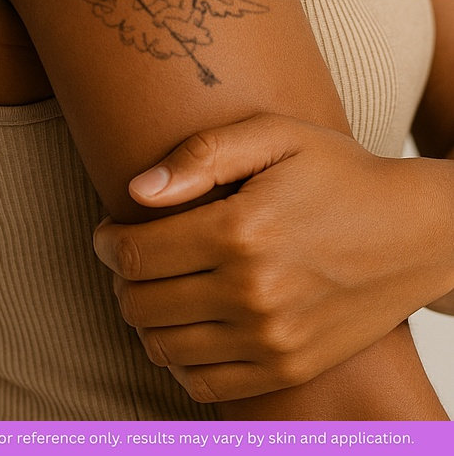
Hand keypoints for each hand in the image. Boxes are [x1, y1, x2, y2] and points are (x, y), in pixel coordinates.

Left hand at [93, 113, 453, 402]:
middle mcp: (252, 294)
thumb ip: (203, 155)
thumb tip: (136, 191)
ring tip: (158, 288)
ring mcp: (272, 340)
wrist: (414, 232)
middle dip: (120, 279)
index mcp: (241, 231)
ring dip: (144, 319)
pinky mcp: (288, 367)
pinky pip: (203, 383)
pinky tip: (187, 326)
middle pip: (139, 305)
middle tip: (131, 257)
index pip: (133, 254)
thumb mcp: (277, 136)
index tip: (108, 230)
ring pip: (163, 347)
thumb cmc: (340, 174)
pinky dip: (178, 358)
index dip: (105, 242)